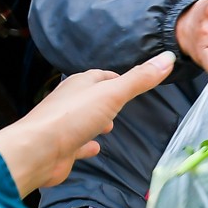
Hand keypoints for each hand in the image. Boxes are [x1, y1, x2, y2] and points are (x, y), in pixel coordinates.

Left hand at [0, 52, 175, 196]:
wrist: (38, 150)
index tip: (133, 83)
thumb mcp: (112, 94)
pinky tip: (96, 149)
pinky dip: (88, 145)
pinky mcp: (62, 147)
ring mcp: (64, 125)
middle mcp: (70, 101)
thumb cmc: (74, 117)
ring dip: (96, 121)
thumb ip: (139, 80)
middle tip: (122, 105)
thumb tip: (168, 57)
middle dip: (107, 100)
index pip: (102, 76)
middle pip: (91, 97)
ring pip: (84, 120)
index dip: (118, 79)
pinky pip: (77, 143)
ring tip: (110, 127)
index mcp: (80, 84)